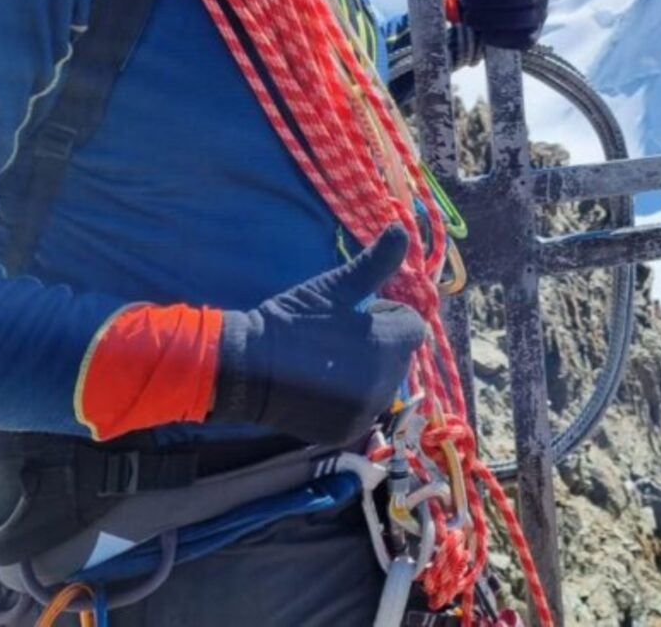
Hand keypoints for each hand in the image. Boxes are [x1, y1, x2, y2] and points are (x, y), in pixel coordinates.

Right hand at [210, 228, 426, 445]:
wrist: (248, 367)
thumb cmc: (293, 320)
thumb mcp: (334, 288)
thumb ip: (375, 263)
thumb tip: (402, 229)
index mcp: (386, 346)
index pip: (413, 326)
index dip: (389, 315)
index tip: (359, 312)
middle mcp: (384, 383)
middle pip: (399, 356)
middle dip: (379, 343)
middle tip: (340, 335)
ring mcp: (366, 411)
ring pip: (384, 383)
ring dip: (368, 371)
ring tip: (330, 360)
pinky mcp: (348, 431)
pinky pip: (365, 409)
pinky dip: (352, 398)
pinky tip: (324, 385)